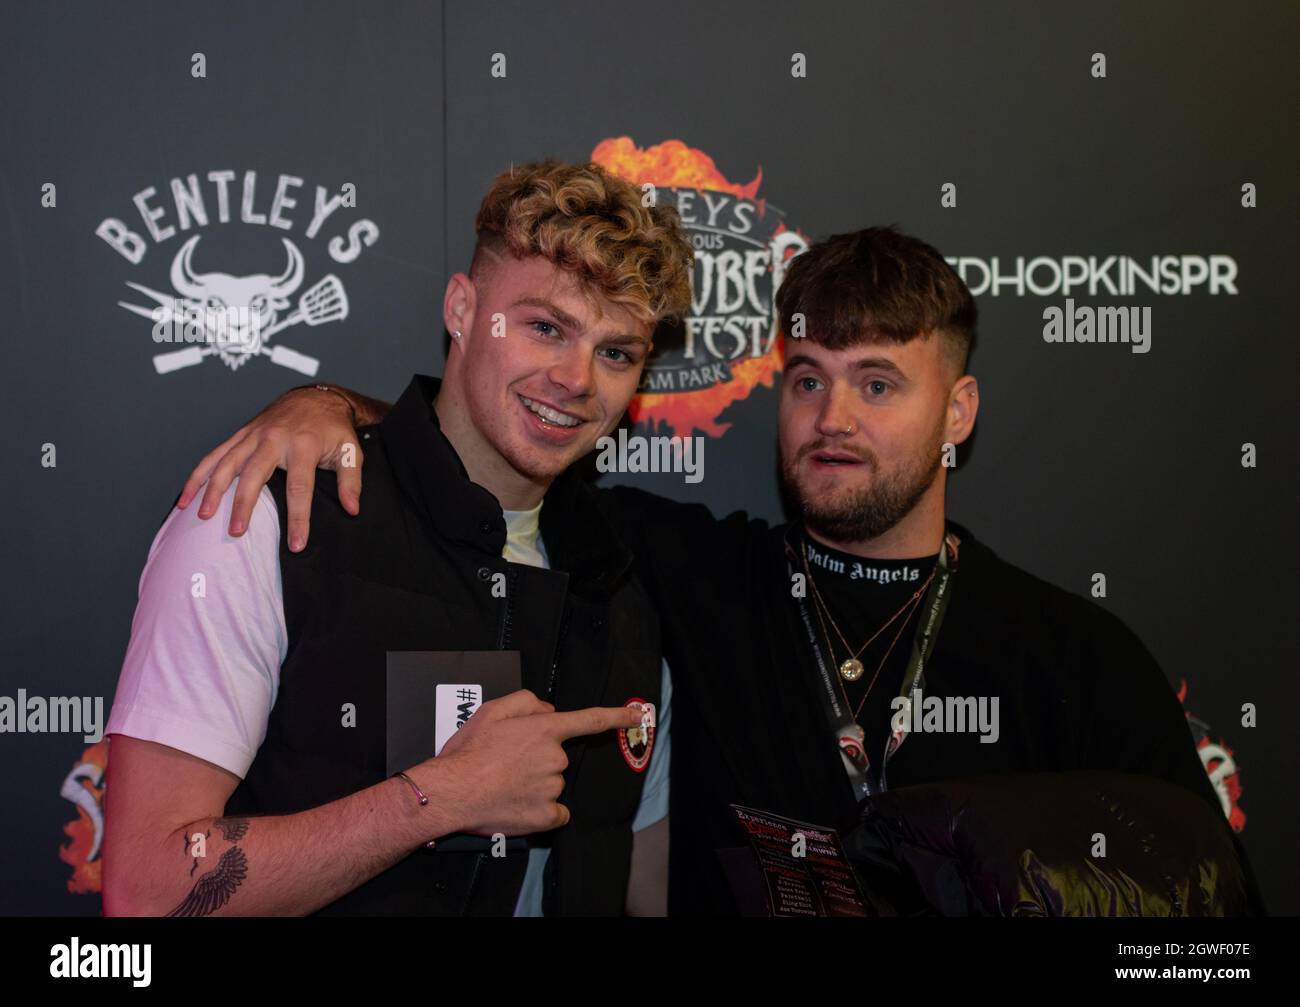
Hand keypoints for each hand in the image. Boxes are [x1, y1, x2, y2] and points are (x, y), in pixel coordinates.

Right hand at [177, 387, 362, 551]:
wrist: (315, 396)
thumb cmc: (333, 428)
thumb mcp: (351, 451)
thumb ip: (351, 481)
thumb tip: (352, 509)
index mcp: (304, 446)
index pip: (300, 488)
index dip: (298, 518)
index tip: (296, 544)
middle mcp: (274, 439)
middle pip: (254, 475)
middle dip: (243, 505)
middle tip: (236, 532)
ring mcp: (254, 435)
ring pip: (227, 463)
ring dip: (212, 490)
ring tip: (203, 516)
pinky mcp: (241, 434)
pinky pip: (215, 454)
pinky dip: (198, 475)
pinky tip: (187, 496)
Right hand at [424, 690, 646, 836]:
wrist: (451, 792)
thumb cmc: (468, 752)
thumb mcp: (492, 711)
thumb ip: (526, 702)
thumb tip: (548, 710)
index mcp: (545, 730)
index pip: (591, 719)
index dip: (618, 716)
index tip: (638, 716)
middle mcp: (555, 758)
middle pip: (557, 757)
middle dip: (538, 759)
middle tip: (506, 764)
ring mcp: (553, 789)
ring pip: (553, 784)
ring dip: (535, 784)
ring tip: (503, 784)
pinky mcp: (546, 817)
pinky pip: (555, 812)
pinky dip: (541, 811)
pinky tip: (518, 805)